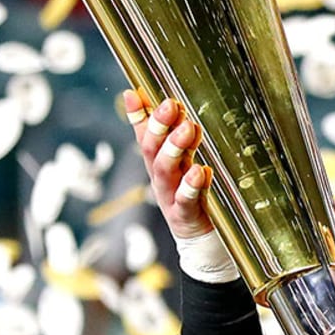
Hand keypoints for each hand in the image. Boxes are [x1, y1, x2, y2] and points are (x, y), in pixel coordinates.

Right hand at [124, 90, 213, 240]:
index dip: (138, 116)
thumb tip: (170, 105)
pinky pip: (186, 199)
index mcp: (158, 164)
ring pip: (165, 171)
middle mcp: (160, 179)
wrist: (198, 241)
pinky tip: (199, 170)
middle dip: (159, 126)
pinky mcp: (185, 216)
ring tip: (187, 129)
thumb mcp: (181, 164)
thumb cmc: (189, 197)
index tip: (134, 94)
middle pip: (151, 150)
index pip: (144, 135)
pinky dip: (191, 185)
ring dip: (174, 148)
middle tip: (170, 104)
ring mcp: (170, 197)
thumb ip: (175, 137)